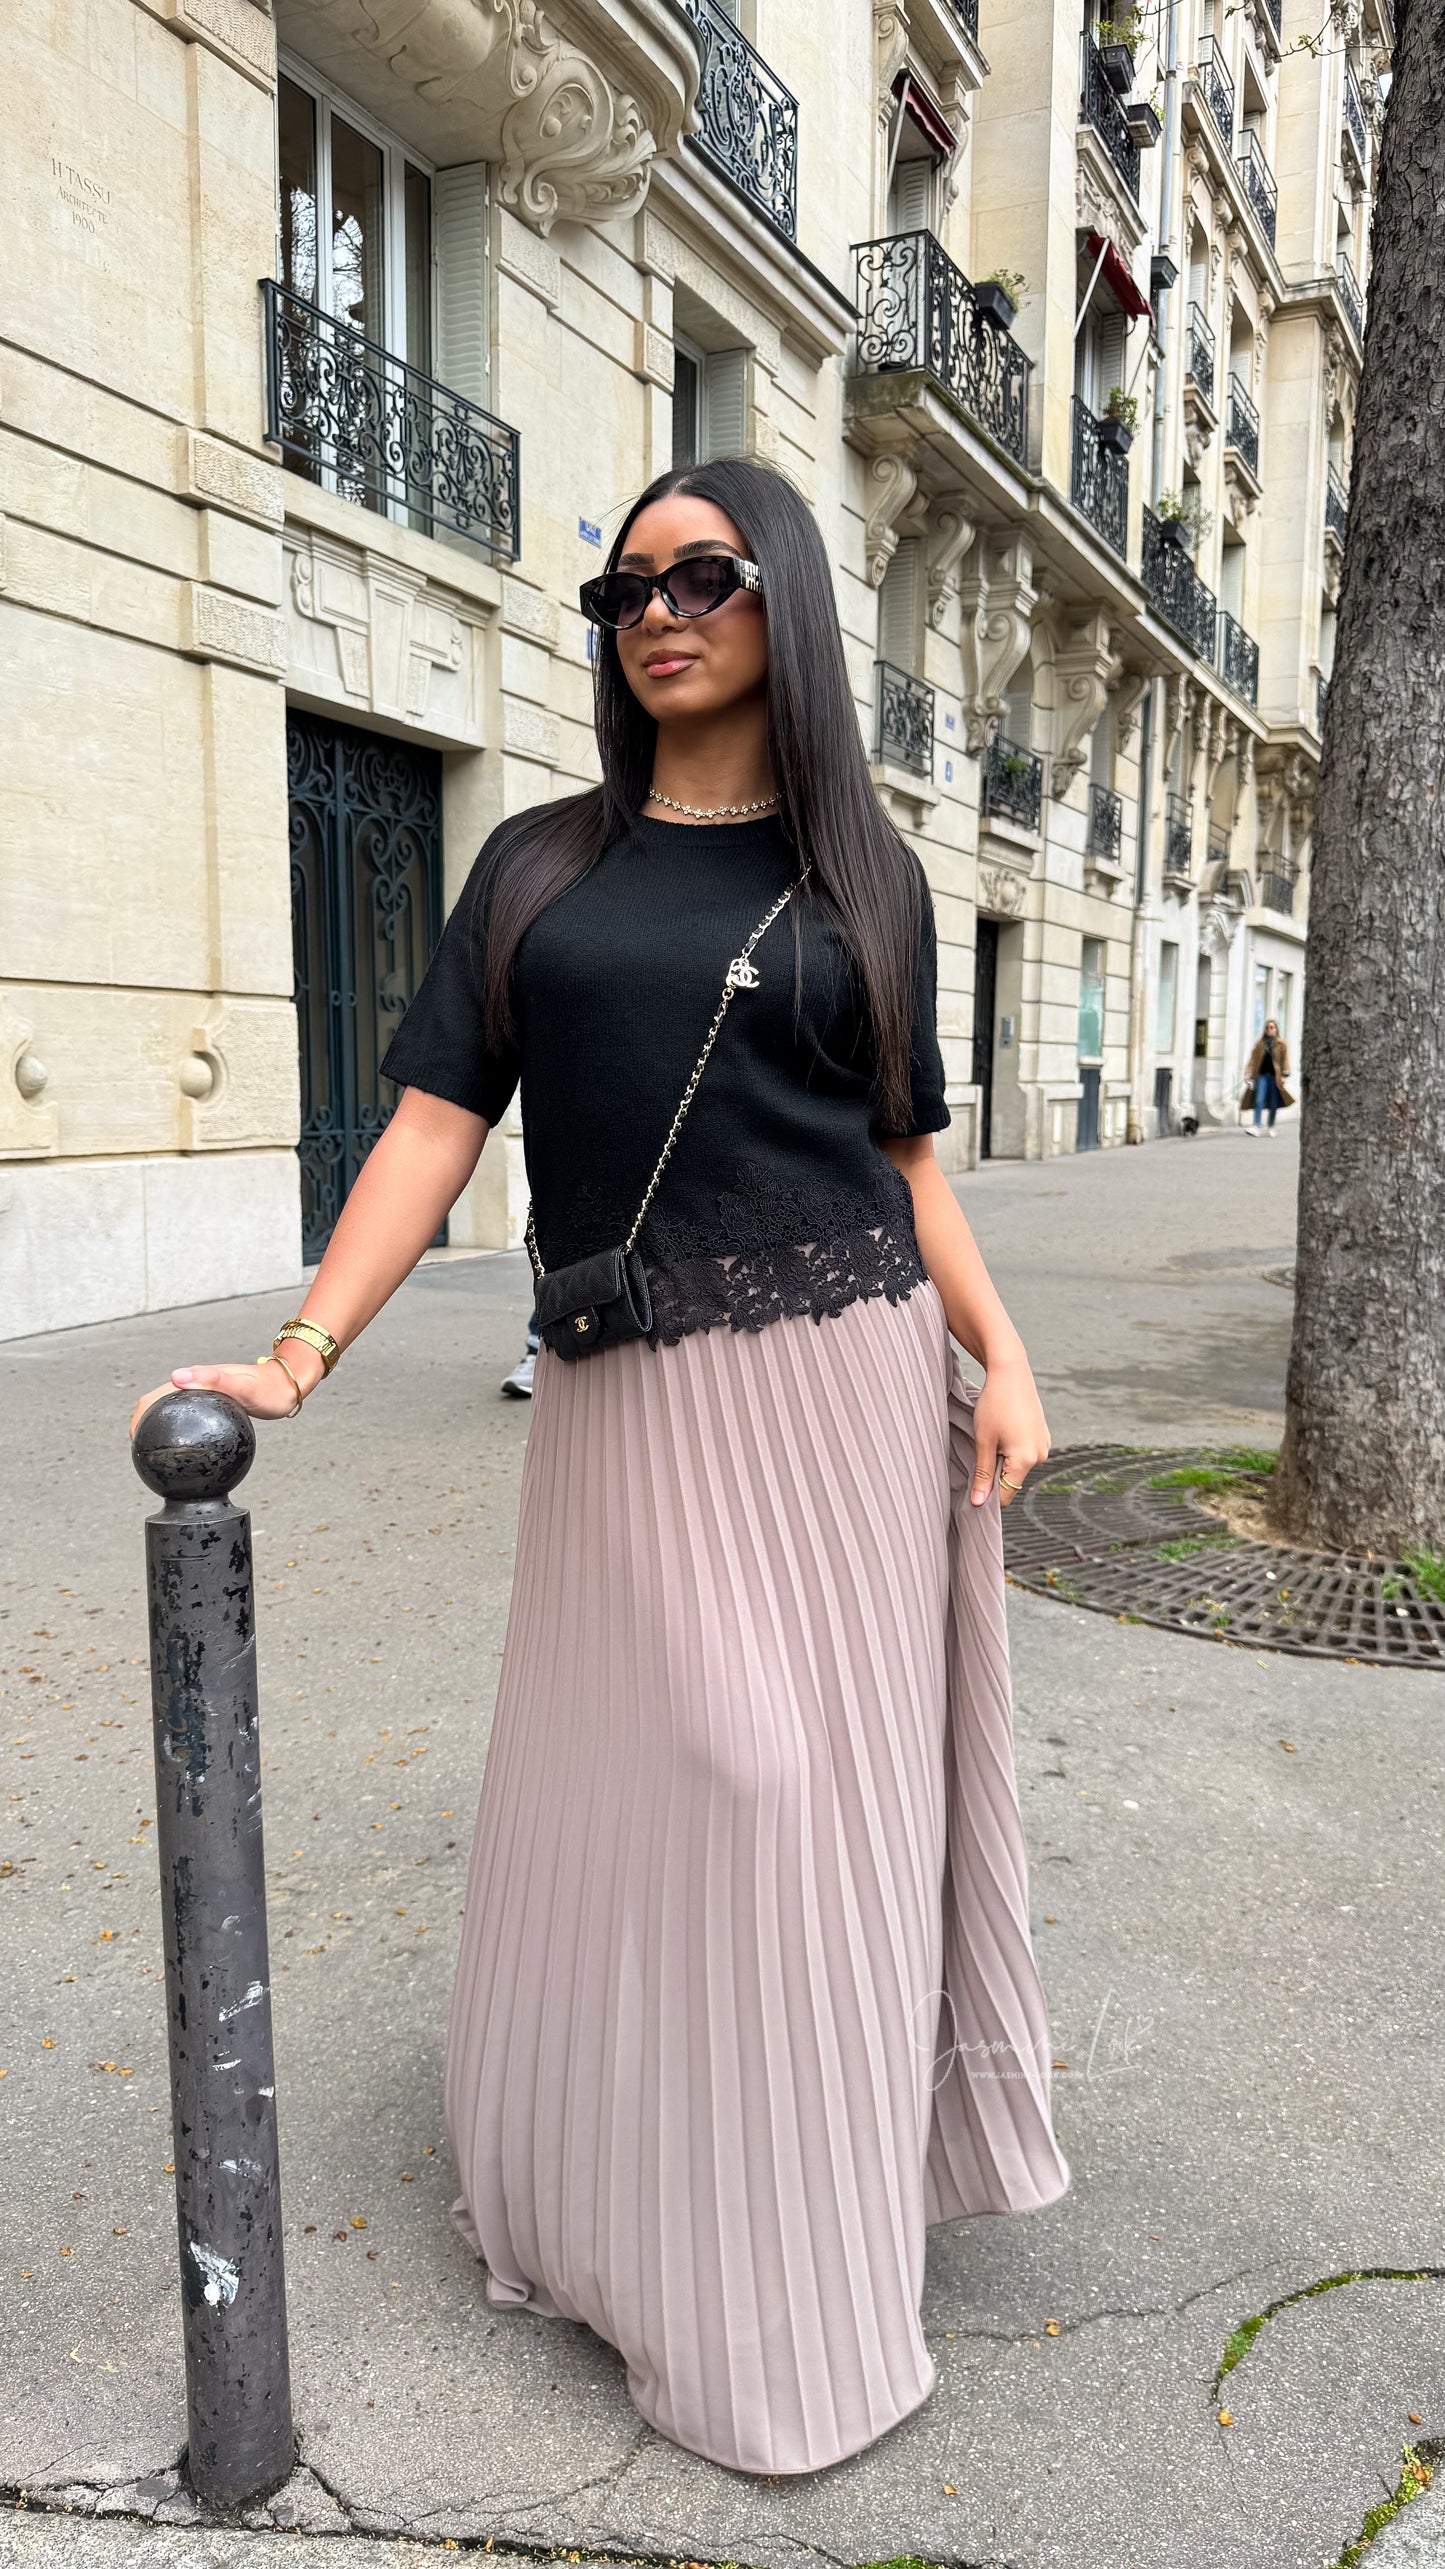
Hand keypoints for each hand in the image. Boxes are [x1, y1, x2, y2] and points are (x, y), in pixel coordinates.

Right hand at [128, 1347, 324, 1440]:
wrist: (289, 1384)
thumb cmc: (268, 1387)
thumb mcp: (241, 1385)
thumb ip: (212, 1380)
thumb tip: (176, 1376)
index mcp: (196, 1378)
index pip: (157, 1395)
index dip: (140, 1414)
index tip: (134, 1437)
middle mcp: (197, 1385)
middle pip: (160, 1403)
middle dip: (144, 1422)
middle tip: (140, 1450)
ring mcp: (205, 1395)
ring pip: (175, 1411)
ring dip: (160, 1425)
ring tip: (155, 1451)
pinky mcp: (216, 1404)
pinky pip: (192, 1417)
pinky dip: (182, 1429)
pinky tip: (187, 1447)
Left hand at [970, 1350, 1049, 1508]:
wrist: (1011, 1372)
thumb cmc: (994, 1404)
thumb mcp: (983, 1441)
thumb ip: (983, 1474)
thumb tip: (978, 1503)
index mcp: (1026, 1459)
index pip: (1006, 1494)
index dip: (988, 1493)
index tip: (973, 1480)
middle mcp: (1041, 1456)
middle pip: (1012, 1480)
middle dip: (995, 1472)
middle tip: (983, 1447)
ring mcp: (1045, 1445)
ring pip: (1018, 1466)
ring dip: (1004, 1459)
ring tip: (994, 1434)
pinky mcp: (1044, 1436)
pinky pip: (1025, 1453)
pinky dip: (1013, 1449)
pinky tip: (1004, 1429)